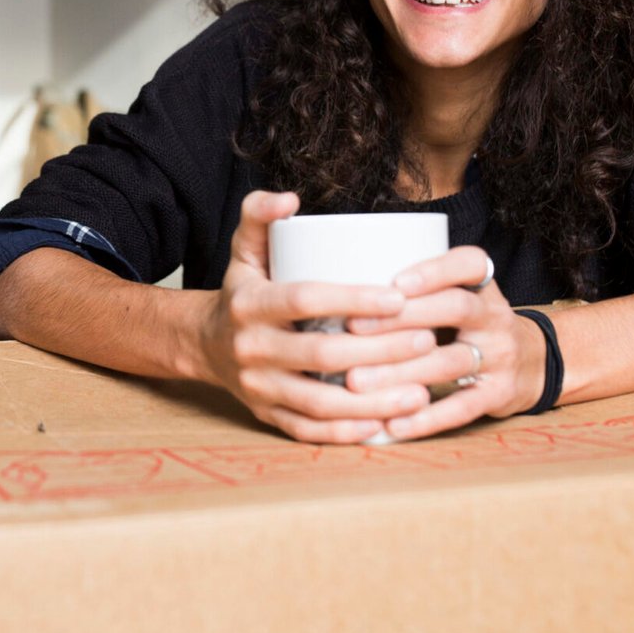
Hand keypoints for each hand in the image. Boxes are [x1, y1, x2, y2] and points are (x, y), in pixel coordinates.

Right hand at [197, 191, 439, 443]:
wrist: (205, 344)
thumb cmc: (243, 291)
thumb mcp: (244, 249)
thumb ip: (259, 213)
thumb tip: (292, 199)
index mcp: (249, 303)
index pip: (304, 298)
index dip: (353, 299)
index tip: (399, 297)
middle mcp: (250, 348)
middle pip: (322, 353)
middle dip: (380, 350)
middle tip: (428, 339)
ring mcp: (257, 387)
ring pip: (320, 402)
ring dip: (374, 402)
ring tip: (421, 391)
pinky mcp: (266, 415)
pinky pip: (309, 430)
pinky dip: (346, 433)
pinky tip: (385, 425)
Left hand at [342, 245, 545, 439]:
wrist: (530, 363)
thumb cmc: (466, 324)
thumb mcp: (455, 294)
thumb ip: (411, 290)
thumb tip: (332, 290)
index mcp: (481, 285)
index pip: (469, 264)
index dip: (433, 271)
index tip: (394, 283)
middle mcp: (495, 316)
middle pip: (454, 309)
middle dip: (402, 318)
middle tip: (352, 328)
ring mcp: (501, 356)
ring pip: (451, 361)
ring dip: (401, 371)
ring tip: (356, 381)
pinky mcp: (499, 395)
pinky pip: (462, 408)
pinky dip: (426, 418)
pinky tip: (392, 423)